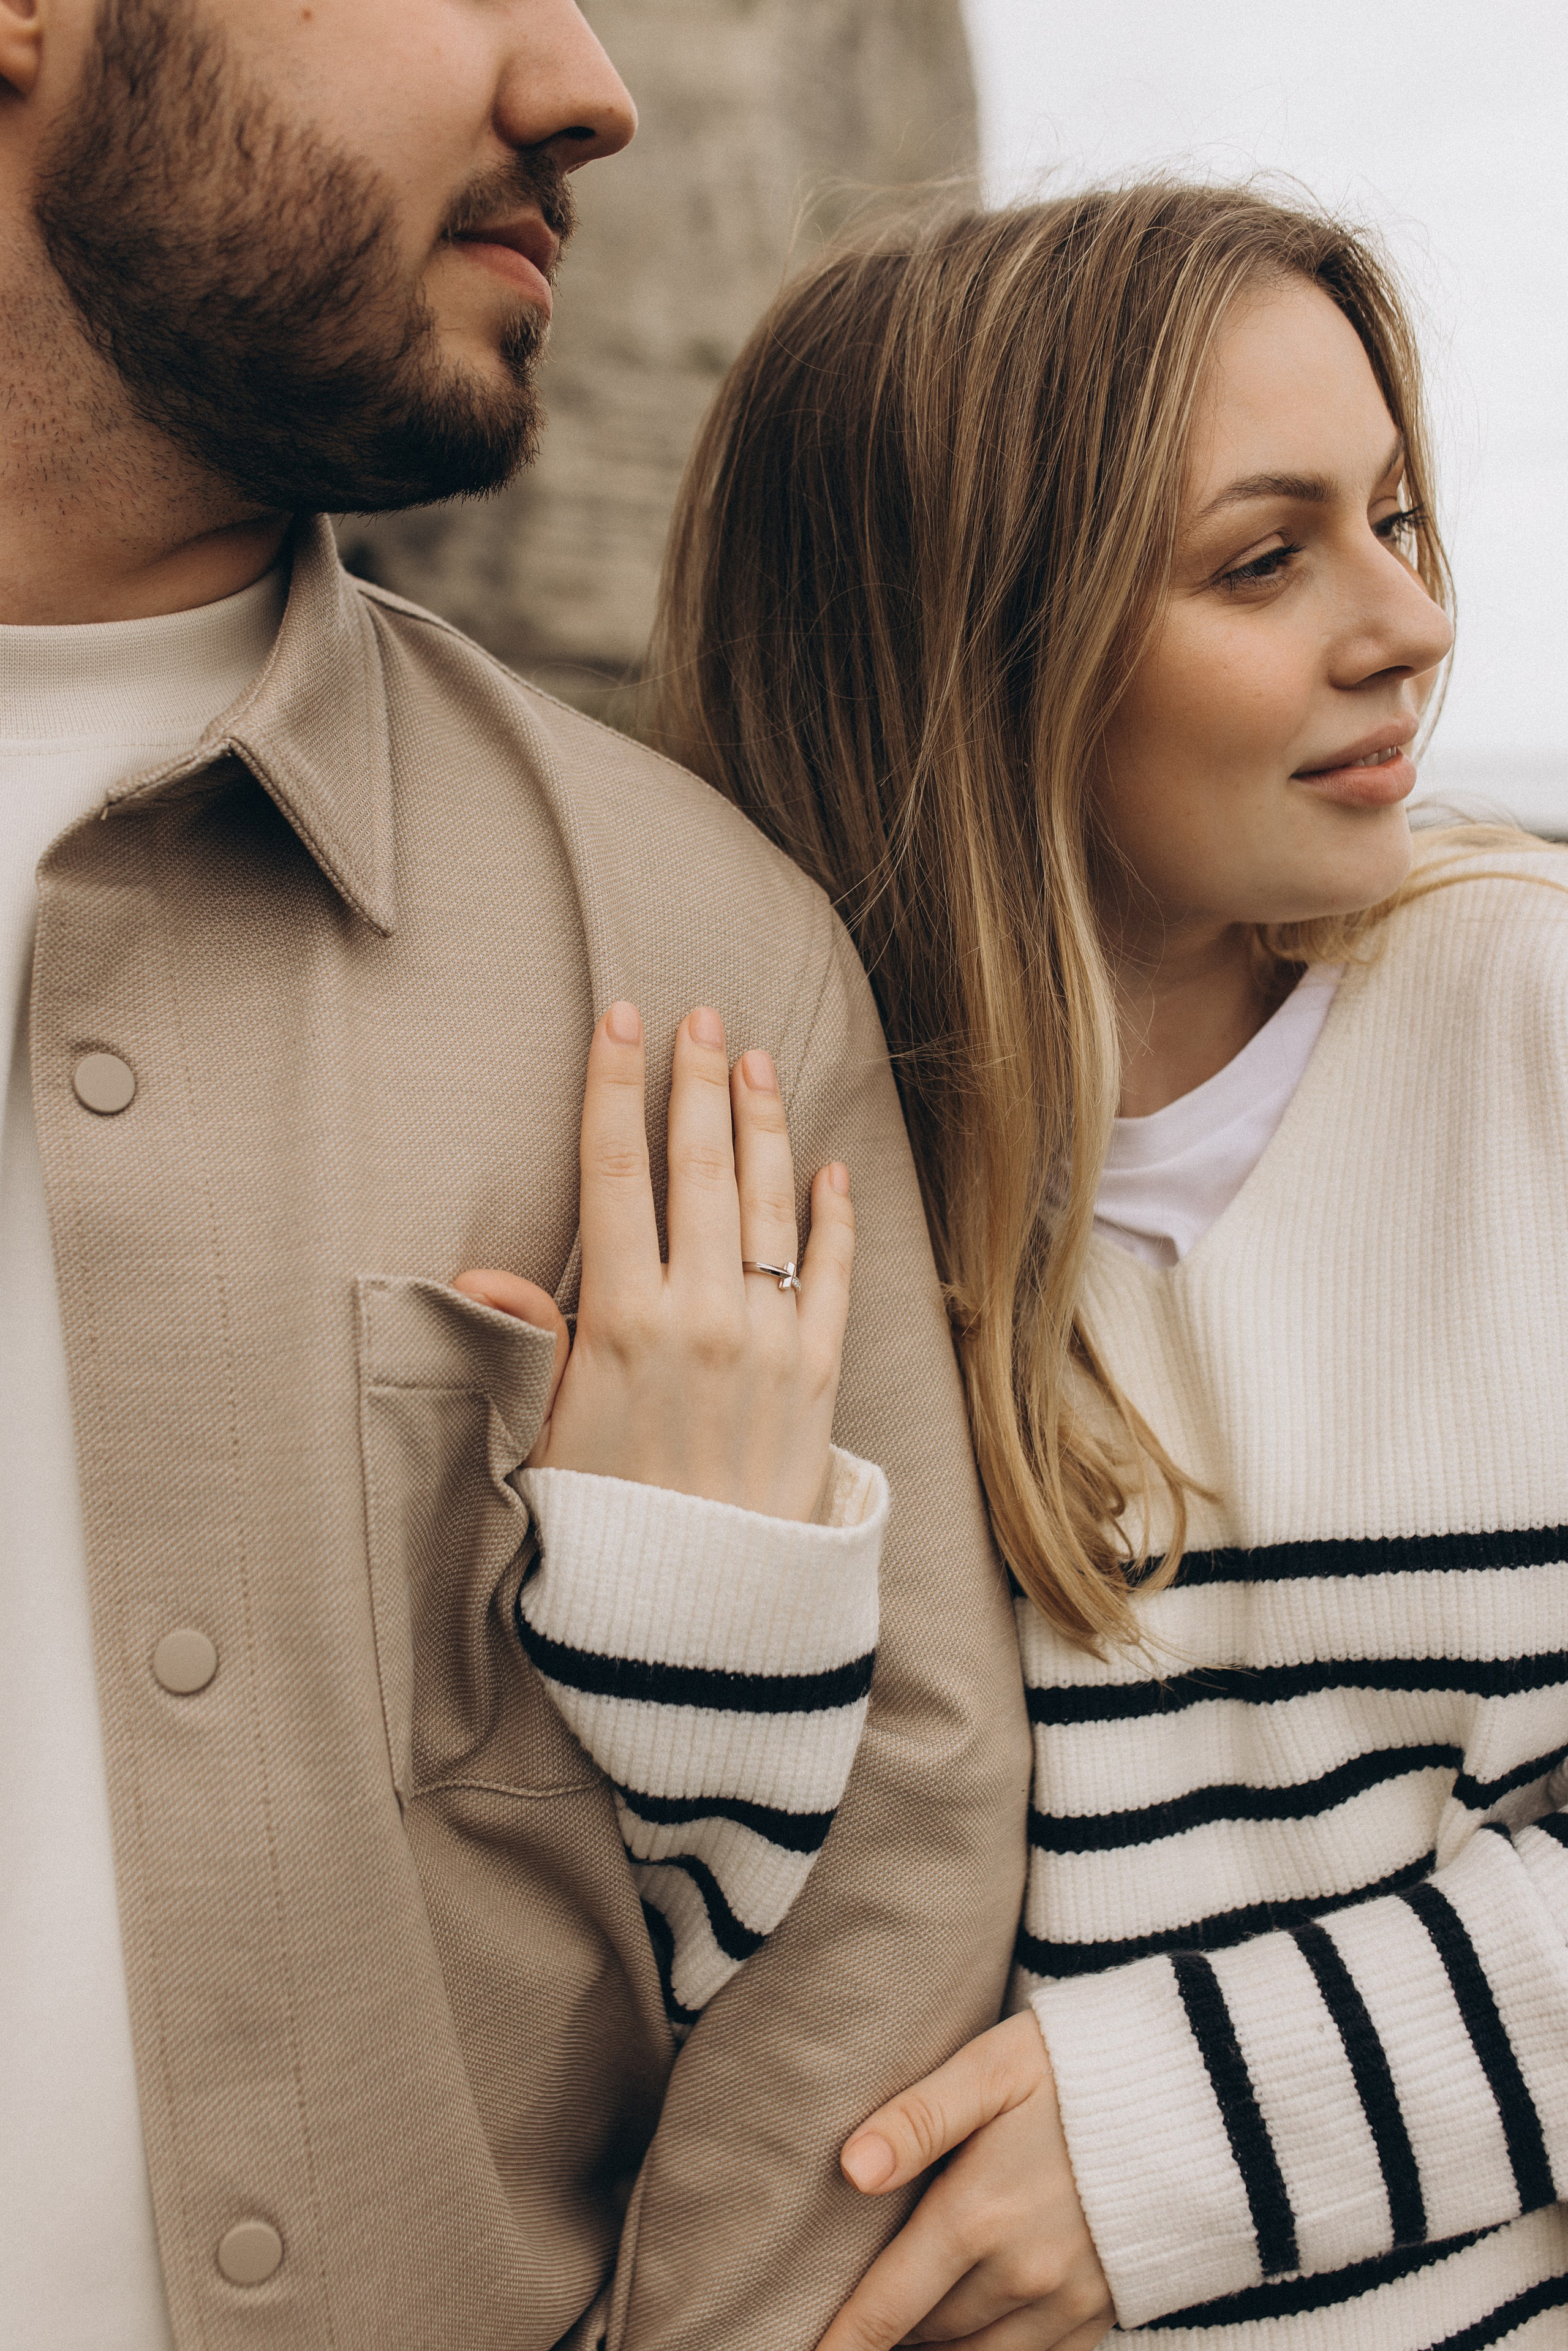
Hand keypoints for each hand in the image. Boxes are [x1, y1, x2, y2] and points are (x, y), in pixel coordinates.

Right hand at [453, 1000, 853, 1520]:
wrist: (706, 1609)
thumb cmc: (610, 1519)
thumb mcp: (546, 1429)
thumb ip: (531, 1339)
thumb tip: (482, 1274)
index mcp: (621, 1321)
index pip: (616, 1174)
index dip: (614, 1088)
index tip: (619, 1020)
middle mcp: (701, 1315)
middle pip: (698, 1168)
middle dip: (697, 1082)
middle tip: (702, 1015)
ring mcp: (770, 1339)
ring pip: (768, 1204)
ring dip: (763, 1125)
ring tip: (757, 1061)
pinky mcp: (822, 1374)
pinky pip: (837, 1275)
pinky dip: (835, 1216)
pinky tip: (831, 1167)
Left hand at [819, 2014, 1113, 2350]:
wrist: (1201, 2095)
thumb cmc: (1081, 2067)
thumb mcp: (993, 2066)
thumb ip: (918, 2117)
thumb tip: (849, 2167)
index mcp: (980, 2214)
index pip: (885, 2306)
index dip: (840, 2342)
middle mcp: (1021, 2274)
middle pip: (925, 2332)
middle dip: (887, 2330)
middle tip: (854, 2317)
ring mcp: (1067, 2301)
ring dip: (936, 2347)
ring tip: (906, 2328)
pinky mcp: (1104, 2311)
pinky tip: (969, 2336)